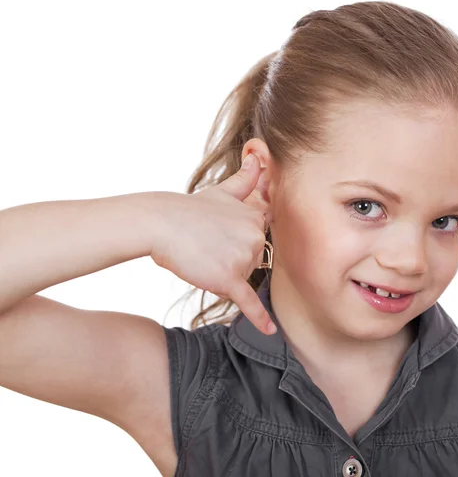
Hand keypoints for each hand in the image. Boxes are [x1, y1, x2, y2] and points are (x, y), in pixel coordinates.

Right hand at [150, 153, 275, 334]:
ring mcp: (243, 258)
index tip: (225, 237)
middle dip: (234, 257)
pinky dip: (259, 318)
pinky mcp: (229, 279)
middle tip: (207, 245)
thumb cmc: (188, 208)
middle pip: (254, 259)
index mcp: (255, 217)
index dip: (241, 240)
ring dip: (227, 273)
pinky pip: (248, 302)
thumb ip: (246, 178)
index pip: (260, 238)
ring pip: (245, 276)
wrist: (160, 223)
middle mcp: (255, 236)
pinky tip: (270, 332)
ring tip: (203, 256)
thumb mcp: (221, 191)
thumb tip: (258, 154)